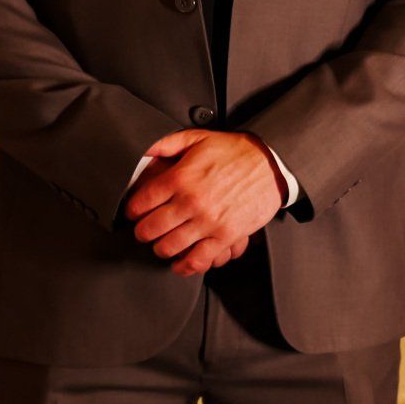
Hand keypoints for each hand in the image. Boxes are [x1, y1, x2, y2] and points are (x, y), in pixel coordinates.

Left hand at [123, 130, 282, 276]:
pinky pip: (198, 259)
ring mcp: (209, 221)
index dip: (132, 210)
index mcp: (180, 178)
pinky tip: (181, 263)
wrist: (272, 164)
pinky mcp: (226, 235)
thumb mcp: (198, 138)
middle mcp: (191, 201)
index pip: (140, 203)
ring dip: (161, 248)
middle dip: (143, 232)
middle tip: (146, 230)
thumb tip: (142, 150)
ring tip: (163, 244)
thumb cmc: (237, 151)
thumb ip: (166, 143)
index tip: (135, 212)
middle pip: (150, 229)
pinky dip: (184, 266)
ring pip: (168, 247)